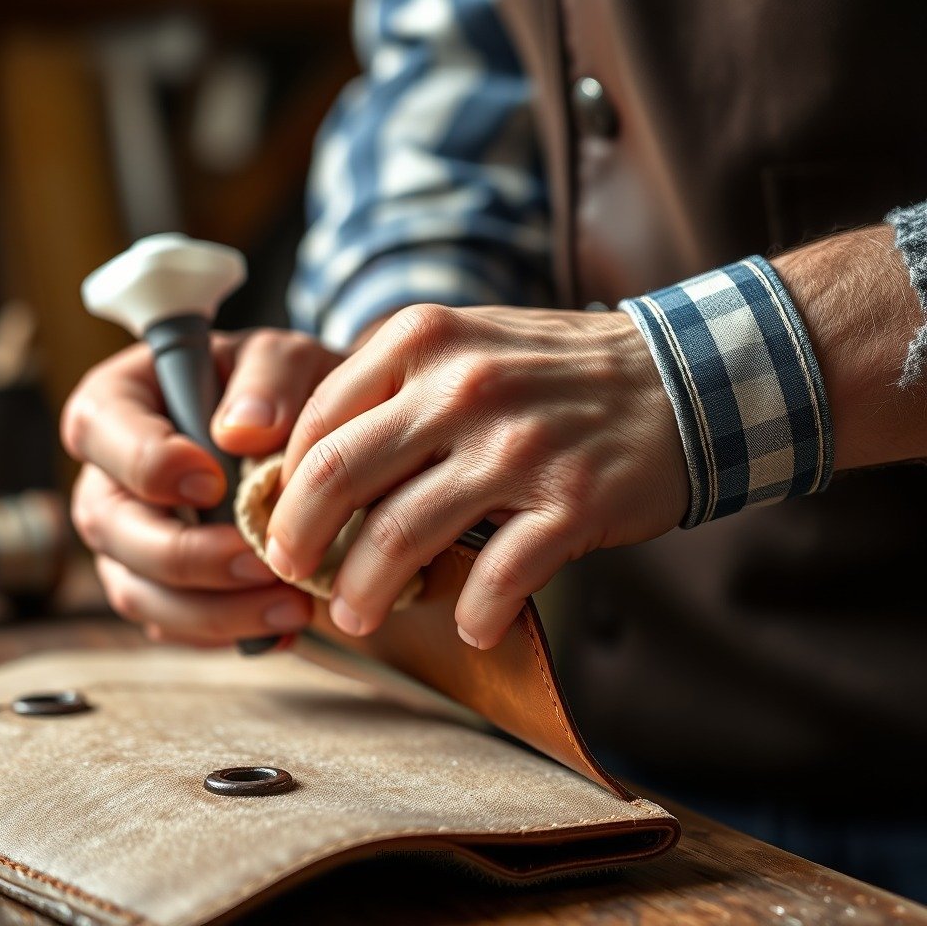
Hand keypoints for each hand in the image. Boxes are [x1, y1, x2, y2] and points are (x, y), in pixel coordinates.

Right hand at [61, 330, 342, 644]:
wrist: (315, 438)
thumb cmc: (284, 387)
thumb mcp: (287, 357)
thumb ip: (270, 375)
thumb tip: (242, 430)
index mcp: (122, 402)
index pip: (101, 430)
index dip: (148, 464)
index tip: (214, 483)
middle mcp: (111, 476)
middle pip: (111, 526)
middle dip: (184, 555)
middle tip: (259, 561)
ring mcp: (131, 538)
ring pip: (137, 591)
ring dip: (211, 610)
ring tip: (289, 607)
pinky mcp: (163, 587)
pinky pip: (173, 626)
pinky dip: (225, 633)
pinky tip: (282, 626)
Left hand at [267, 304, 688, 649]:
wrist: (679, 378)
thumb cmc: (556, 370)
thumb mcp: (467, 344)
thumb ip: (394, 388)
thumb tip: (313, 465)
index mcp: (423, 340)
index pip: (319, 420)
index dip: (289, 482)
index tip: (287, 520)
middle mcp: (461, 386)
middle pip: (338, 477)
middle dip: (299, 541)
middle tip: (296, 573)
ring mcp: (516, 446)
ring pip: (399, 537)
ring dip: (365, 593)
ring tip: (358, 616)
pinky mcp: (569, 501)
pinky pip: (496, 578)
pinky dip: (473, 615)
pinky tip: (469, 626)